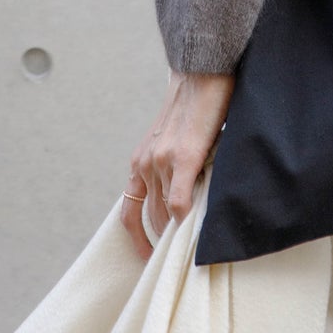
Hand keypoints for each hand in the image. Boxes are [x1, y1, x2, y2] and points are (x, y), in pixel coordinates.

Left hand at [122, 67, 235, 262]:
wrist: (201, 71)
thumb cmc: (194, 106)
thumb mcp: (172, 140)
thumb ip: (173, 166)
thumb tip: (188, 196)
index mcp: (141, 162)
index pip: (131, 212)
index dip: (138, 240)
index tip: (149, 259)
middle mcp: (146, 164)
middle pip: (150, 218)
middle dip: (162, 242)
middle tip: (178, 261)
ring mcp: (163, 161)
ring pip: (164, 214)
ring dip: (175, 235)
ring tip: (188, 252)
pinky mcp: (185, 157)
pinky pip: (179, 201)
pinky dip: (184, 219)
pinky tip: (193, 230)